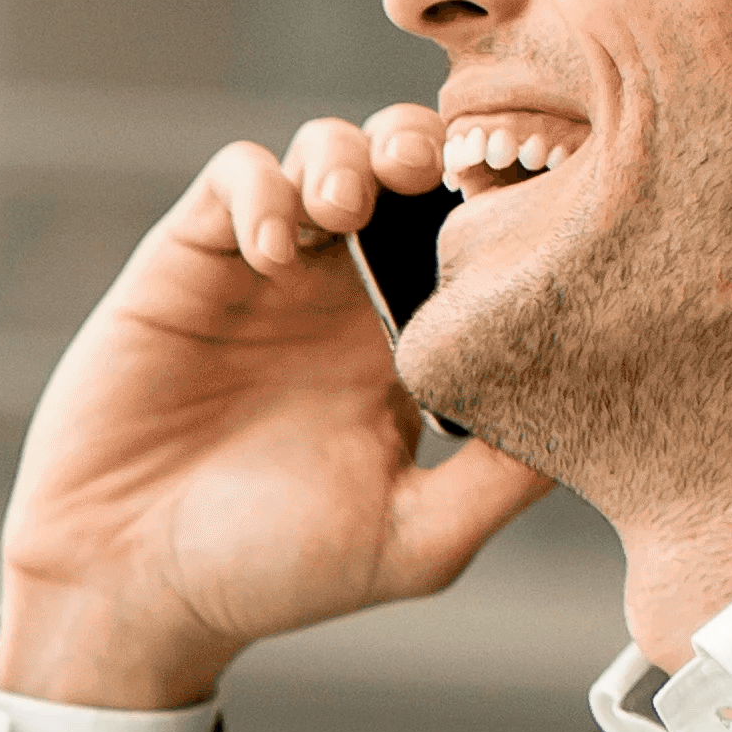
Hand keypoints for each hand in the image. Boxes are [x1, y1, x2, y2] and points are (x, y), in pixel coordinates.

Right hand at [0, 105, 551, 706]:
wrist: (134, 583)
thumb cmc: (273, 574)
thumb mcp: (416, 540)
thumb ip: (501, 478)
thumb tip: (598, 409)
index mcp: (407, 347)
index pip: (468, 237)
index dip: (496, 203)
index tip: (522, 205)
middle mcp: (345, 295)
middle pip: (406, 165)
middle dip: (427, 148)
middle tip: (435, 176)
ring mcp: (267, 271)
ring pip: (324, 150)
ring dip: (347, 155)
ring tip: (348, 207)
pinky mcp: (188, 259)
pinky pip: (235, 176)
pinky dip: (262, 187)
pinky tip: (275, 249)